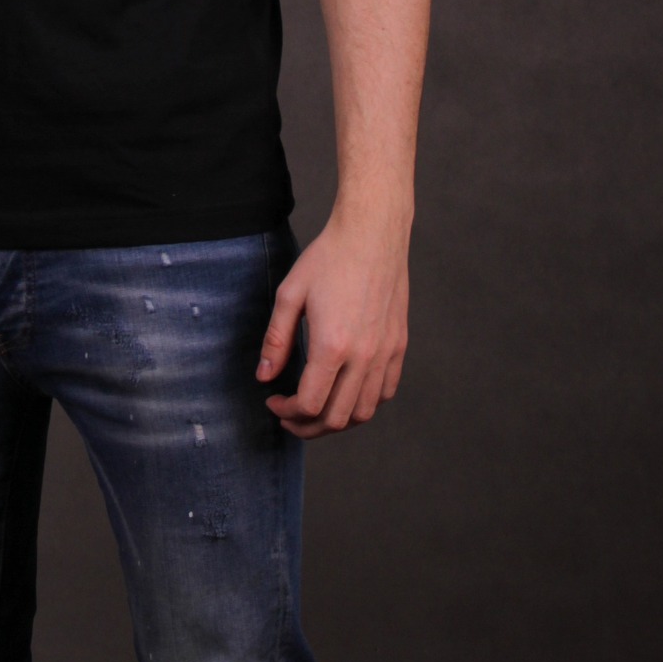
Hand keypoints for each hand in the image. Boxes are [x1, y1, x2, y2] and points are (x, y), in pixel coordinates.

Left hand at [254, 209, 408, 438]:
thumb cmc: (329, 259)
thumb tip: (264, 376)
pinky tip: (345, 391)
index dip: (286, 412)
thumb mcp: (290, 294)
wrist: (372, 234)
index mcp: (332, 346)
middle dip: (307, 427)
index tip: (273, 401)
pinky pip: (385, 392)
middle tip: (289, 416)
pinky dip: (364, 403)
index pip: (310, 405)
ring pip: (364, 412)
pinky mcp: (398, 346)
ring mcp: (385, 353)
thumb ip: (276, 340)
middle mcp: (363, 356)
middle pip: (337, 419)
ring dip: (337, 421)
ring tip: (316, 410)